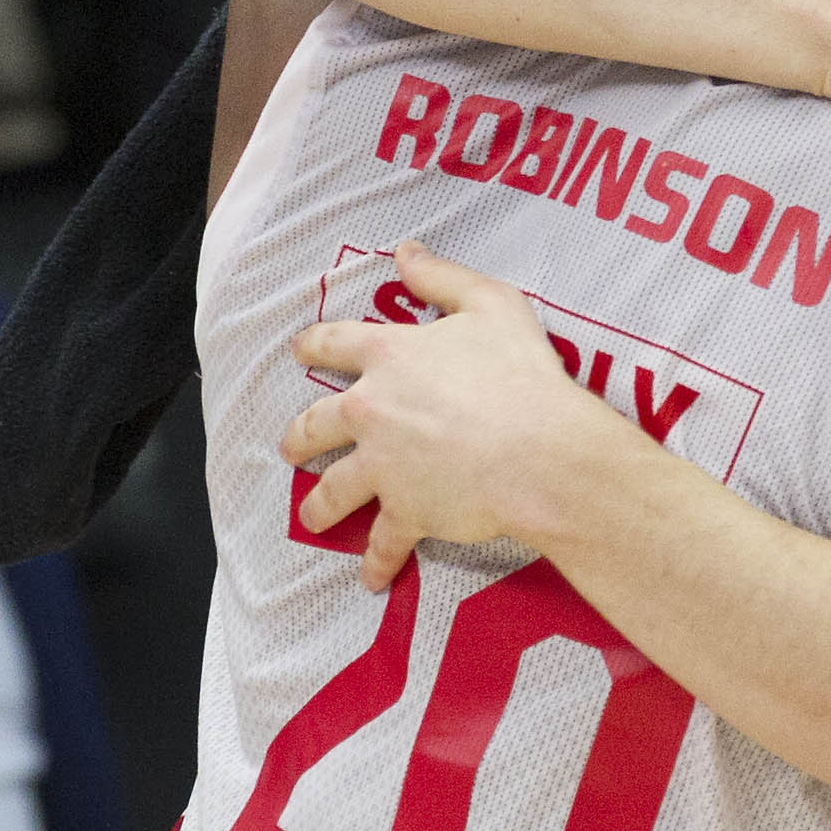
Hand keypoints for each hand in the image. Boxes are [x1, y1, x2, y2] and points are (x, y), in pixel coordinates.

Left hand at [280, 241, 607, 588]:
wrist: (539, 452)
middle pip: (315, 425)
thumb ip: (444, 278)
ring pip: (333, 490)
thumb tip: (408, 252)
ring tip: (315, 517)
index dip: (312, 345)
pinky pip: (384, 543)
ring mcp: (383, 466)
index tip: (299, 351)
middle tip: (291, 448)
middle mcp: (371, 411)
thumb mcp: (492, 304)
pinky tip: (371, 578)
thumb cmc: (522, 375)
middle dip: (298, 438)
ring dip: (321, 507)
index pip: (333, 344)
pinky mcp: (406, 511)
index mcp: (389, 356)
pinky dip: (377, 562)